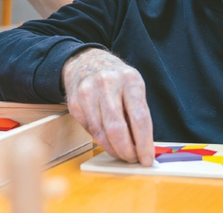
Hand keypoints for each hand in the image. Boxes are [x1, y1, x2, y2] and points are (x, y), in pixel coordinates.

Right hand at [62, 48, 153, 165]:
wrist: (85, 61)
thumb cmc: (115, 78)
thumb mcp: (132, 85)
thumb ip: (138, 111)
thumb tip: (144, 145)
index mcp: (129, 79)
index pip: (139, 118)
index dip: (144, 143)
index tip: (147, 159)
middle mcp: (108, 84)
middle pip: (117, 129)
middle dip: (126, 151)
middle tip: (133, 159)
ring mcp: (88, 93)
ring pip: (101, 133)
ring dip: (113, 149)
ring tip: (122, 153)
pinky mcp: (75, 103)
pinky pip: (90, 130)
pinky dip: (100, 140)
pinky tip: (107, 141)